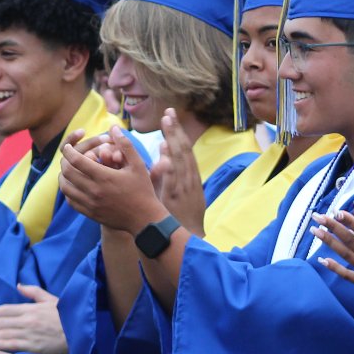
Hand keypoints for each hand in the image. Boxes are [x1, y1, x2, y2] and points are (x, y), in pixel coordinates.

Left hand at [0, 284, 66, 353]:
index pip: (6, 309)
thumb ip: (34, 292)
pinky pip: (14, 344)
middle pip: (1, 322)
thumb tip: (19, 285)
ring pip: (4, 333)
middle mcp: (28, 319)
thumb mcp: (52, 300)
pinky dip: (1, 344)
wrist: (81, 331)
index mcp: (31, 308)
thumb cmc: (67, 316)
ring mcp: (30, 333)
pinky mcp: (34, 346)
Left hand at [59, 126, 166, 234]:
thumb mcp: (138, 165)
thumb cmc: (142, 190)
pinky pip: (70, 201)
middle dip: (65, 161)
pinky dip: (68, 191)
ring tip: (68, 170)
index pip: (76, 160)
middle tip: (68, 157)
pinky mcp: (89, 213)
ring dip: (64, 176)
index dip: (69, 151)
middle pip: (67, 172)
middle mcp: (94, 191)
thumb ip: (125, 145)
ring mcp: (90, 204)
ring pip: (65, 187)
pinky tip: (74, 185)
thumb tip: (114, 128)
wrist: (144, 219)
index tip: (68, 147)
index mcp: (104, 177)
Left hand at [151, 109, 205, 234]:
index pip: (184, 149)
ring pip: (180, 163)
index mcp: (190, 177)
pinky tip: (165, 157)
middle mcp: (188, 180)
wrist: (184, 240)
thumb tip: (163, 152)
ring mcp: (182, 190)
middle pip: (183, 151)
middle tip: (169, 113)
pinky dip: (170, 170)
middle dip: (176, 131)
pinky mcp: (174, 201)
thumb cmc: (177, 215)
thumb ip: (168, 171)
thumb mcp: (177, 190)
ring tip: (167, 126)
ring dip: (173, 143)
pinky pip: (172, 183)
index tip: (170, 115)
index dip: (177, 132)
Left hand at [312, 191, 353, 313]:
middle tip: (318, 217)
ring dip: (328, 242)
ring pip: (344, 254)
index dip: (350, 221)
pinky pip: (346, 275)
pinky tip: (321, 260)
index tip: (338, 211)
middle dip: (332, 227)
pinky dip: (333, 267)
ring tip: (314, 231)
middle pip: (349, 240)